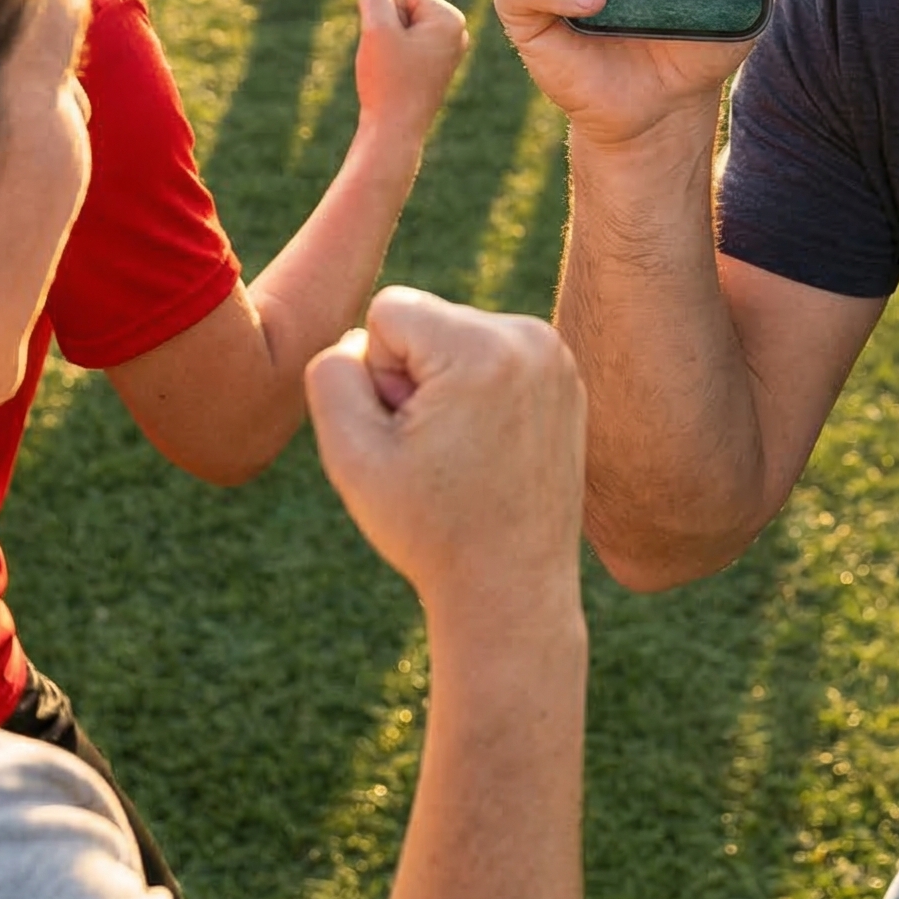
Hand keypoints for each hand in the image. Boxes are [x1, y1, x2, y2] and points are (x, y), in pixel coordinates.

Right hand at [306, 289, 585, 623]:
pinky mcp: (565, 377)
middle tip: (438, 454)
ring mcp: (555, 356)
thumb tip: (363, 337)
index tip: (407, 434)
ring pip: (456, 338)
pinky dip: (479, 394)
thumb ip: (332, 373)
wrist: (512, 588)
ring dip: (445, 387)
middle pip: (426, 320)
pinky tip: (489, 451)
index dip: (376, 375)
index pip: (389, 309)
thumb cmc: (430, 530)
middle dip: (413, 377)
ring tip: (463, 456)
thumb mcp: (351, 455)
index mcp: (481, 348)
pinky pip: (492, 356)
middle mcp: (529, 337)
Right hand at [353, 0, 467, 152]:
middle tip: (394, 61)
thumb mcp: (376, 29)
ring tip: (395, 69)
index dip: (386, 14)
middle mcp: (455, 30)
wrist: (394, 131)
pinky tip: (398, 77)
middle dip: (388, 26)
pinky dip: (391, 55)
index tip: (395, 47)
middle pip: (402, 3)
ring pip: (397, 23)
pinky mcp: (433, 62)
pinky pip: (400, 41)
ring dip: (387, 41)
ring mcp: (446, 47)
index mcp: (450, 18)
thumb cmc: (388, 81)